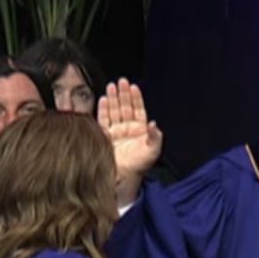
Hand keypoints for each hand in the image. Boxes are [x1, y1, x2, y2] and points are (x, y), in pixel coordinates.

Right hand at [98, 78, 162, 204]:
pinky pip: (103, 119)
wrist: (124, 176)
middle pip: (125, 107)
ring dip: (113, 98)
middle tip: (121, 81)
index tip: (134, 87)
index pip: (138, 110)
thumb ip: (155, 136)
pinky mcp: (105, 135)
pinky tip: (104, 99)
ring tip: (111, 86)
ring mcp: (116, 131)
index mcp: (140, 130)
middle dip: (123, 94)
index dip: (136, 98)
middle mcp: (127, 128)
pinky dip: (103, 109)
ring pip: (114, 110)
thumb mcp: (153, 150)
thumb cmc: (140, 165)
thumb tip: (154, 123)